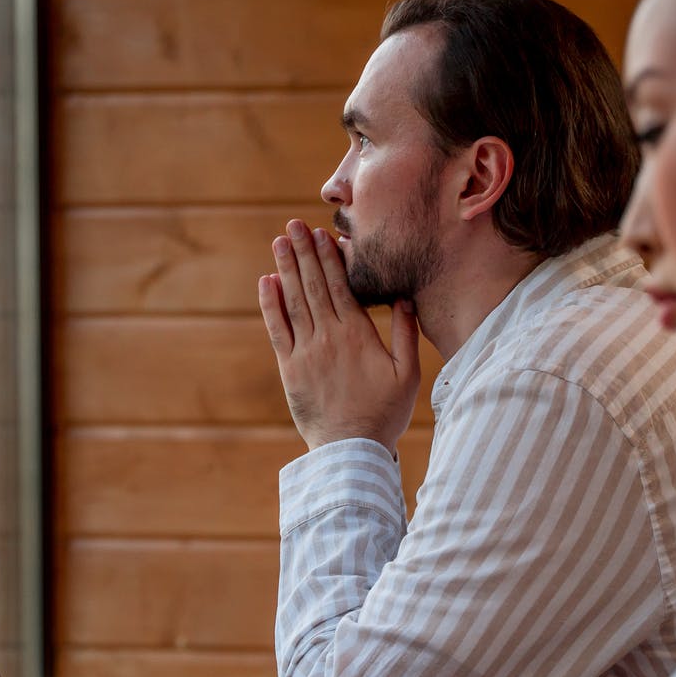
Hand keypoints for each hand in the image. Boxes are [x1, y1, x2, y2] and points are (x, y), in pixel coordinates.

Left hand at [260, 219, 420, 455]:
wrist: (350, 451)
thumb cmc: (384, 414)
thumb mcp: (407, 374)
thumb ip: (405, 334)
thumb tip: (403, 298)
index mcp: (358, 335)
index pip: (340, 286)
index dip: (328, 257)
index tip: (320, 234)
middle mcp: (329, 337)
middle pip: (313, 286)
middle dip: (303, 252)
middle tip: (293, 225)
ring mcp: (306, 352)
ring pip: (293, 301)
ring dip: (286, 269)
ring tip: (280, 242)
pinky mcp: (290, 368)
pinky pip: (277, 329)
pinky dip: (271, 304)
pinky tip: (267, 282)